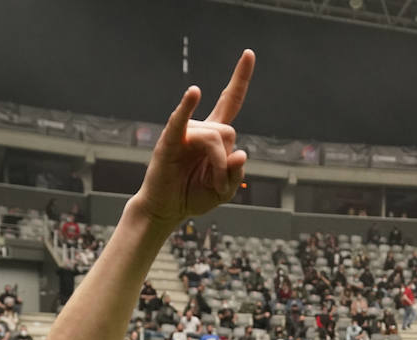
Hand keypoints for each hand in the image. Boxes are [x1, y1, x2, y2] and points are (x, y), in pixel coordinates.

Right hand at [132, 50, 253, 227]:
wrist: (167, 209)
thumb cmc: (193, 195)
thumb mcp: (224, 189)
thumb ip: (236, 173)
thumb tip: (242, 154)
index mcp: (215, 135)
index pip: (230, 100)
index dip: (240, 78)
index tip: (249, 53)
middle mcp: (200, 129)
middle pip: (228, 130)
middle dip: (228, 160)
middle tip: (218, 181)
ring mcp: (183, 134)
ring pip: (213, 138)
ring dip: (217, 165)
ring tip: (208, 182)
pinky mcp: (169, 143)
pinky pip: (180, 122)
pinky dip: (187, 107)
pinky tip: (194, 93)